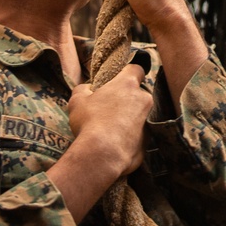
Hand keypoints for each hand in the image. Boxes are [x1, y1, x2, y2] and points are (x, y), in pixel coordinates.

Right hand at [47, 63, 151, 222]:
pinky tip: (115, 143)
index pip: (136, 69)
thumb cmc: (90, 123)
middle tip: (109, 109)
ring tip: (111, 129)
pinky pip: (139, 133)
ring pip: (140, 114)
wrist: (102, 156)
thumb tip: (87, 88)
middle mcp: (143, 99)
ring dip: (129, 118)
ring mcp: (148, 120)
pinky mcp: (148, 140)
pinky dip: (130, 136)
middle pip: (138, 93)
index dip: (129, 72)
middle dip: (127, 99)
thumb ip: (83, 89)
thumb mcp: (77, 101)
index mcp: (128, 84)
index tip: (120, 79)